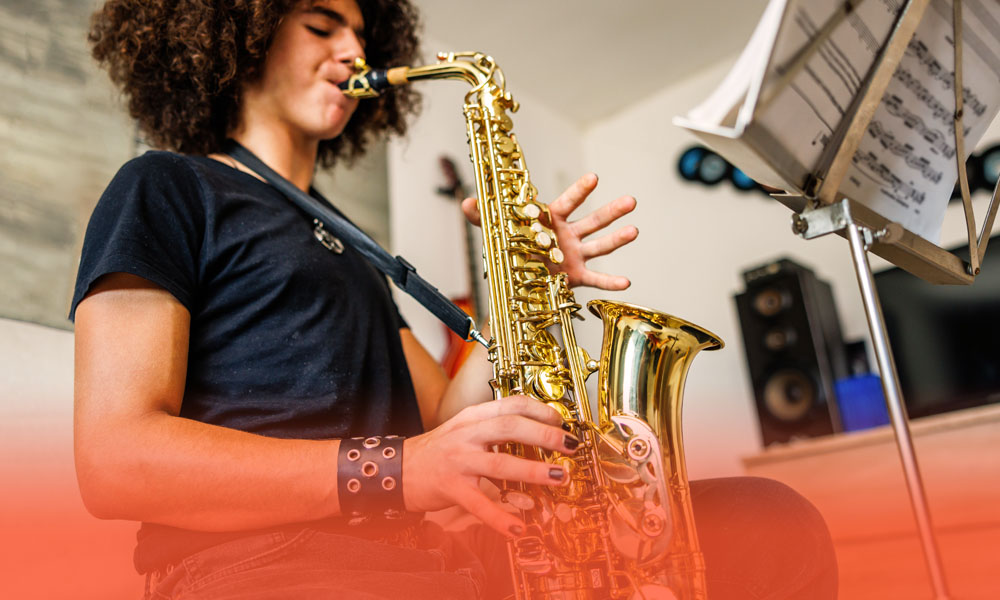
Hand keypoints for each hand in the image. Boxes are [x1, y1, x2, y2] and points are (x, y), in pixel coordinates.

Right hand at [402, 395, 578, 536]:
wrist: (396, 470)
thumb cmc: (437, 452)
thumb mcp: (464, 430)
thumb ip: (493, 428)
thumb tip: (536, 433)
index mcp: (472, 418)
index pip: (511, 404)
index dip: (540, 410)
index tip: (561, 421)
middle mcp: (466, 435)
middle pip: (510, 427)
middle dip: (544, 436)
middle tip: (569, 446)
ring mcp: (458, 461)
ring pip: (499, 464)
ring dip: (533, 471)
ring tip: (559, 478)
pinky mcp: (451, 488)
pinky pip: (479, 504)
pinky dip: (500, 517)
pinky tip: (518, 527)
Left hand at [461, 173, 637, 289]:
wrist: (515, 278)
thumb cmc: (512, 248)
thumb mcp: (496, 232)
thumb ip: (482, 216)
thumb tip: (467, 201)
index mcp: (551, 220)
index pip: (568, 201)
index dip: (581, 190)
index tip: (594, 178)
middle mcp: (567, 235)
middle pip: (594, 220)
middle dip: (612, 211)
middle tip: (631, 201)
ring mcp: (574, 255)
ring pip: (600, 245)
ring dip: (618, 238)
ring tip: (634, 231)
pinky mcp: (576, 277)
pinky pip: (596, 279)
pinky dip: (610, 281)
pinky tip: (627, 282)